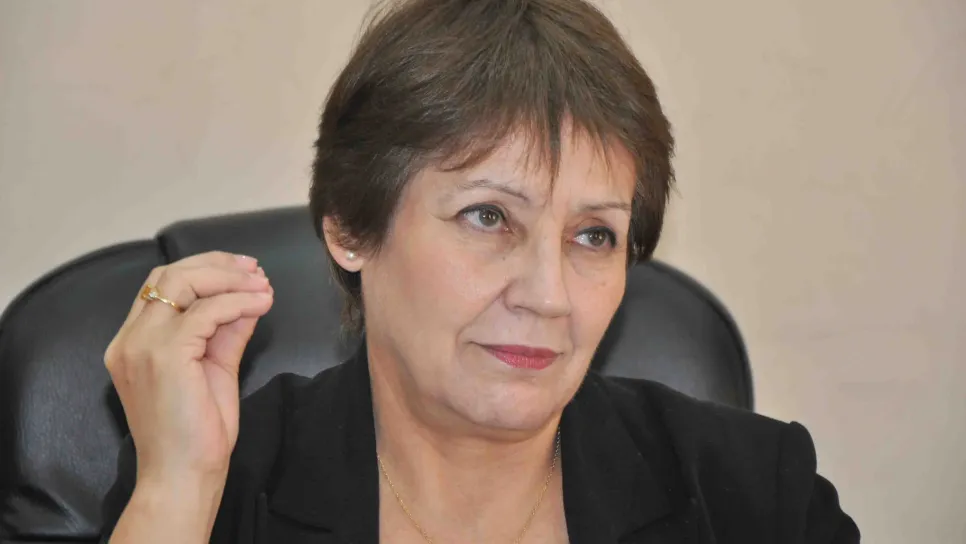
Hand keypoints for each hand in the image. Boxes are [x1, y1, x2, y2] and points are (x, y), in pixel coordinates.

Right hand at [104, 251, 273, 485]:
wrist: (183, 475)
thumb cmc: (196, 432)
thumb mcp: (215, 369)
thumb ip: (227, 332)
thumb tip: (249, 299)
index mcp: (133, 343)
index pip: (160, 285)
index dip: (204, 269)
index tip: (244, 270)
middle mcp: (130, 340)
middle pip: (168, 274)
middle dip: (217, 264)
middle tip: (255, 270)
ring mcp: (143, 345)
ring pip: (184, 283)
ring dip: (230, 279)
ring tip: (263, 286)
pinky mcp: (165, 355)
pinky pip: (207, 311)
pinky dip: (238, 302)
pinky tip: (262, 305)